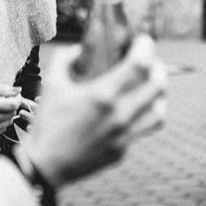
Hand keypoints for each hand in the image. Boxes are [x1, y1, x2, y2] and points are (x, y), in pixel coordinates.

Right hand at [0, 84, 23, 141]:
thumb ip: (1, 89)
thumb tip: (18, 90)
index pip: (11, 105)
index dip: (17, 99)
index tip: (16, 95)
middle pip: (11, 114)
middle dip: (12, 106)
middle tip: (5, 99)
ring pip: (8, 123)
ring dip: (7, 114)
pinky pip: (1, 130)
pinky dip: (0, 122)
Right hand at [20, 35, 166, 187]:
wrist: (46, 164)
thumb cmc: (47, 122)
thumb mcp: (50, 84)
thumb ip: (64, 60)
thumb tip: (78, 49)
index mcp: (102, 95)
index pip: (139, 65)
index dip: (146, 48)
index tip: (143, 40)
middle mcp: (120, 115)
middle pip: (157, 86)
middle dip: (158, 68)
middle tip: (151, 62)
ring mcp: (124, 135)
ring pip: (159, 111)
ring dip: (159, 95)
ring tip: (151, 87)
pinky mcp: (122, 150)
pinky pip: (143, 129)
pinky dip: (143, 115)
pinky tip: (133, 109)